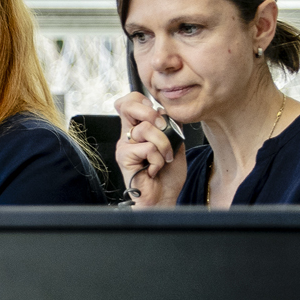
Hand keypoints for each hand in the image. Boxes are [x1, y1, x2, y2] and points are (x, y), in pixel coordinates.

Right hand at [113, 92, 186, 207]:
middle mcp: (128, 135)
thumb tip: (167, 113)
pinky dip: (159, 159)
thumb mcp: (175, 144)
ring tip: (164, 159)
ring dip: (164, 145)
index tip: (158, 115)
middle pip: (128, 104)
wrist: (163, 199)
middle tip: (163, 128)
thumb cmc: (167, 177)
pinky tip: (155, 169)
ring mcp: (124, 146)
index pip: (131, 101)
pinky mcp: (124, 157)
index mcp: (138, 129)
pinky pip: (147, 148)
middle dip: (151, 113)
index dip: (143, 100)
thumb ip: (170, 127)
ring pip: (146, 128)